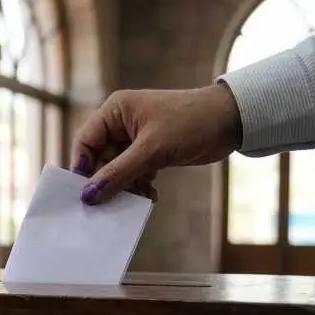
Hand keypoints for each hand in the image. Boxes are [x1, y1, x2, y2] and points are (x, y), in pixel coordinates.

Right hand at [72, 83, 243, 205]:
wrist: (231, 121)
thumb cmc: (191, 123)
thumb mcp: (152, 150)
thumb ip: (118, 174)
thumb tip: (88, 196)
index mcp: (115, 111)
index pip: (85, 142)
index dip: (83, 168)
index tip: (86, 194)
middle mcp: (121, 123)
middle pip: (100, 160)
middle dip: (108, 182)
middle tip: (114, 203)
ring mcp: (135, 138)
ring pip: (117, 170)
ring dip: (126, 186)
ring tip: (140, 197)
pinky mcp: (150, 150)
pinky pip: (134, 172)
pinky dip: (139, 185)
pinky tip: (151, 194)